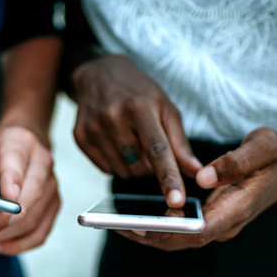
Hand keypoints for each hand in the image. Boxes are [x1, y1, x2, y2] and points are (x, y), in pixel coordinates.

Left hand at [0, 126, 59, 254]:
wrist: (25, 144)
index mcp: (20, 144)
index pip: (17, 165)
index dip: (11, 184)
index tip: (2, 203)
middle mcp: (43, 164)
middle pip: (31, 198)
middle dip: (4, 219)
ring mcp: (53, 186)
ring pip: (34, 220)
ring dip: (6, 235)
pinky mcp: (54, 205)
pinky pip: (39, 233)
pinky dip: (18, 244)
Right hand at [72, 54, 201, 207]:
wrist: (98, 74)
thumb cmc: (138, 92)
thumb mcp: (165, 108)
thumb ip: (180, 143)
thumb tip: (196, 172)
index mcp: (139, 107)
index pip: (157, 150)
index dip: (168, 178)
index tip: (177, 201)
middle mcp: (112, 118)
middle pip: (140, 167)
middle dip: (150, 166)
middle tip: (148, 145)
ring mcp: (93, 129)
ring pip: (123, 172)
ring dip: (134, 166)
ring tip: (132, 142)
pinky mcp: (80, 138)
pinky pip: (105, 169)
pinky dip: (117, 164)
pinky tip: (116, 143)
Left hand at [117, 128, 276, 250]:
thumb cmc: (273, 158)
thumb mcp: (263, 147)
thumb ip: (235, 161)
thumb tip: (201, 177)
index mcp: (236, 209)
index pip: (200, 231)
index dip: (170, 231)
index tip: (144, 226)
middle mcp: (223, 224)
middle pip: (181, 241)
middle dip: (148, 235)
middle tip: (115, 224)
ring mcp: (214, 224)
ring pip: (176, 238)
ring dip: (147, 233)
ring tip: (114, 222)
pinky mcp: (207, 218)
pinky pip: (177, 228)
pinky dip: (154, 225)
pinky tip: (133, 215)